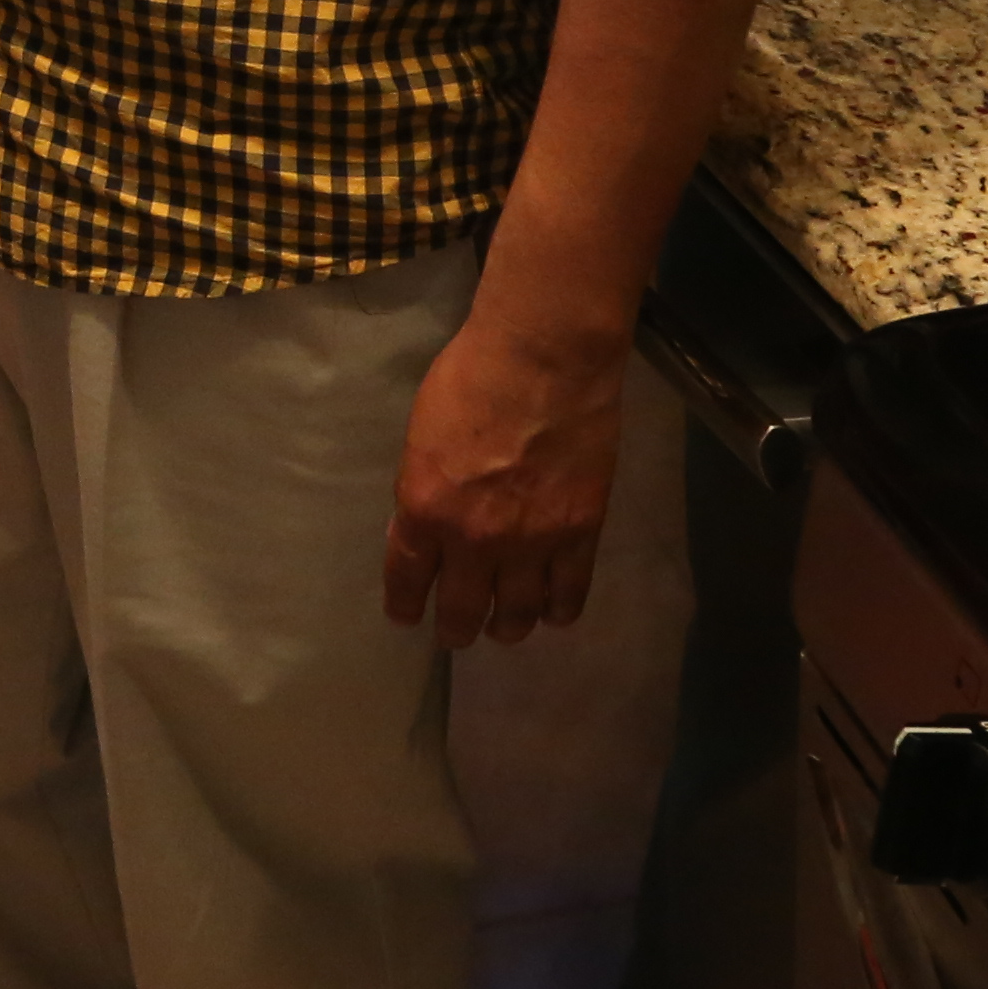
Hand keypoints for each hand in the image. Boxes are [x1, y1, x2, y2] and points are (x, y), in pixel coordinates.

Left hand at [378, 317, 621, 648]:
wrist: (545, 356)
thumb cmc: (471, 376)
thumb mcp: (420, 435)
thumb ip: (421, 491)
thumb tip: (419, 529)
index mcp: (426, 511)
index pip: (407, 580)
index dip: (406, 606)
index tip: (407, 618)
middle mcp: (475, 540)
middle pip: (463, 612)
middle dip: (456, 629)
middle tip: (458, 632)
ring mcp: (532, 542)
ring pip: (518, 616)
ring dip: (508, 627)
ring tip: (507, 625)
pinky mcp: (581, 533)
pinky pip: (570, 595)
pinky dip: (559, 610)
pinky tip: (553, 610)